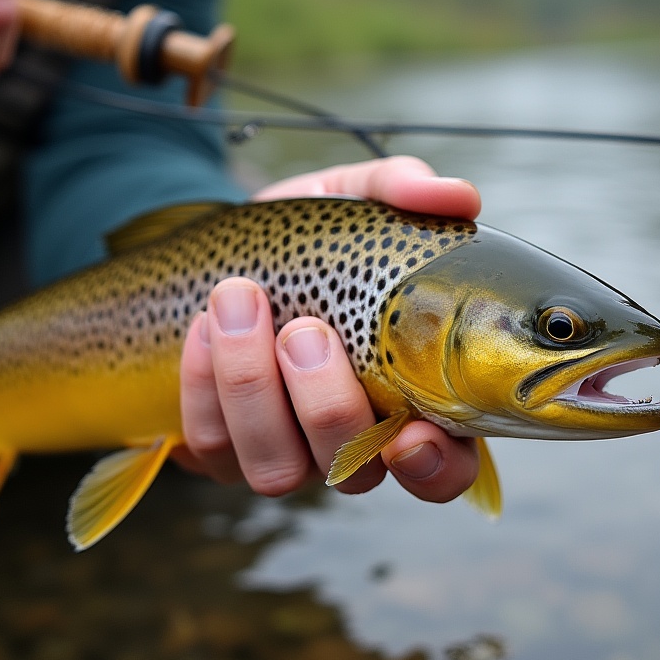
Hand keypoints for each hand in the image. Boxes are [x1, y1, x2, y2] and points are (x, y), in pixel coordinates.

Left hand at [174, 156, 482, 502]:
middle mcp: (351, 441)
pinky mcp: (220, 453)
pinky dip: (203, 385)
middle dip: (324, 403)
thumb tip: (457, 197)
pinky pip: (211, 445)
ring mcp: (285, 453)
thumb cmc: (314, 237)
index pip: (444, 469)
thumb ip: (404, 190)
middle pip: (351, 469)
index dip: (433, 468)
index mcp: (408, 397)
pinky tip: (202, 326)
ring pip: (276, 468)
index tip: (409, 433)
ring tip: (238, 299)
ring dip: (252, 387)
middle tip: (303, 329)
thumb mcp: (354, 199)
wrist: (229, 246)